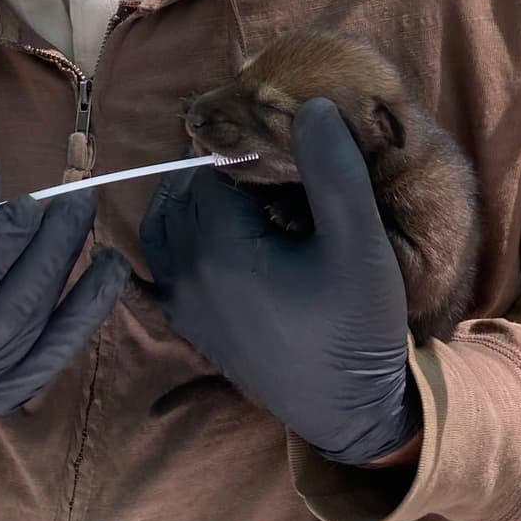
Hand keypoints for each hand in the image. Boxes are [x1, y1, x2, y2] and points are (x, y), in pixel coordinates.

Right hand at [0, 156, 127, 427]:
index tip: (26, 203)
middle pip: (12, 306)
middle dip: (50, 246)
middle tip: (75, 196)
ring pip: (41, 321)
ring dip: (70, 263)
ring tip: (83, 212)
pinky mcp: (24, 386)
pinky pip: (65, 344)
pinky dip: (94, 303)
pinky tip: (111, 264)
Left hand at [140, 100, 420, 464]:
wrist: (350, 414)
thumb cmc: (358, 329)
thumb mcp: (360, 246)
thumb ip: (335, 172)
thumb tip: (312, 106)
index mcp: (217, 247)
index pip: (214, 165)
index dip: (248, 146)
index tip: (285, 149)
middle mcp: (183, 273)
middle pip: (184, 192)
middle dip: (219, 171)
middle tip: (268, 165)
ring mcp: (180, 303)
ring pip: (165, 225)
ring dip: (195, 201)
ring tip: (244, 192)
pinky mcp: (189, 326)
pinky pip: (160, 266)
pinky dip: (178, 238)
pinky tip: (211, 232)